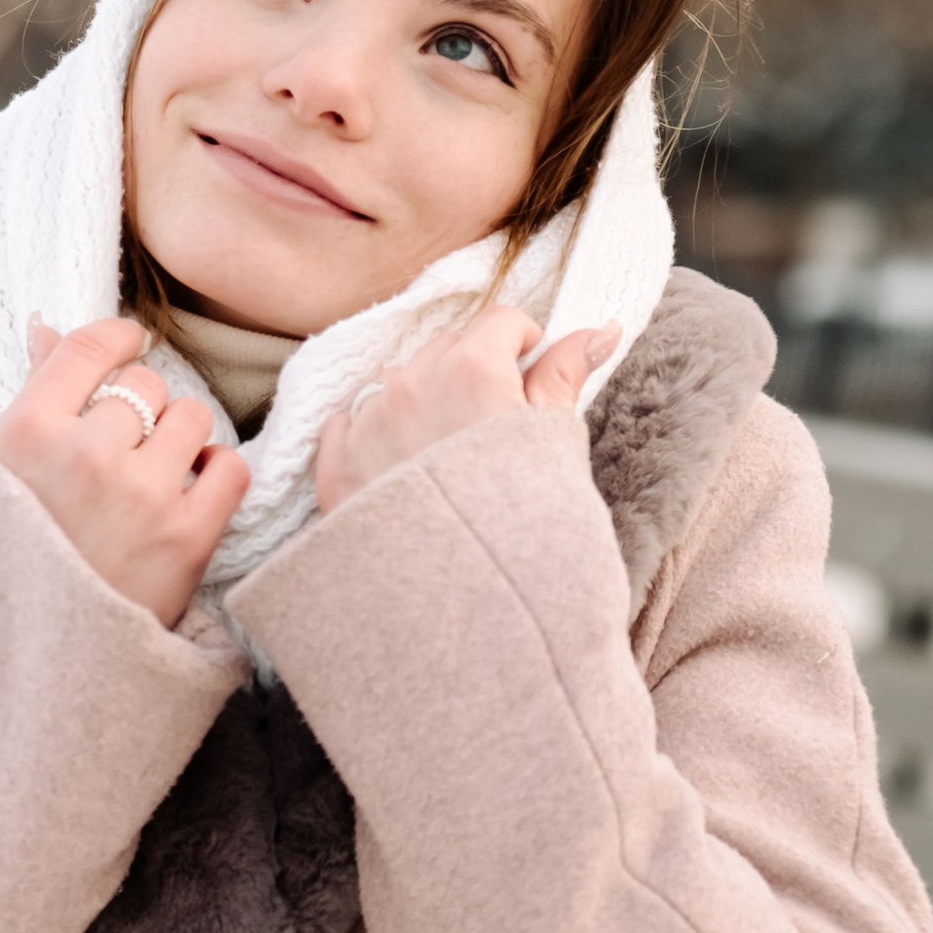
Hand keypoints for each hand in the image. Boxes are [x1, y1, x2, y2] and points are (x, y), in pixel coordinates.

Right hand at [0, 315, 251, 627]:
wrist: (46, 658)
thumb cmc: (19, 557)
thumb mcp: (6, 472)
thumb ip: (36, 395)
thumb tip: (47, 325)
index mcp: (27, 431)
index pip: (90, 345)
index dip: (118, 340)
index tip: (127, 348)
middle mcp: (85, 454)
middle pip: (145, 385)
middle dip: (141, 410)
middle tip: (124, 451)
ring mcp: (140, 495)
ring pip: (192, 417)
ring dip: (181, 440)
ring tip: (155, 477)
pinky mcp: (188, 538)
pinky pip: (230, 466)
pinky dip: (216, 475)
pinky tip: (190, 494)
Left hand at [315, 307, 619, 514]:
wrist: (467, 611)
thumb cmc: (525, 529)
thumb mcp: (555, 448)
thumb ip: (565, 378)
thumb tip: (597, 329)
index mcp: (472, 369)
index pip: (500, 321)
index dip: (522, 344)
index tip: (529, 374)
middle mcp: (411, 383)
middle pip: (446, 347)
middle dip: (471, 370)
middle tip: (493, 425)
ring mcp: (367, 423)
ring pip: (397, 383)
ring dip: (422, 402)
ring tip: (448, 457)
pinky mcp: (336, 466)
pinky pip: (348, 423)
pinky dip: (373, 435)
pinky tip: (402, 473)